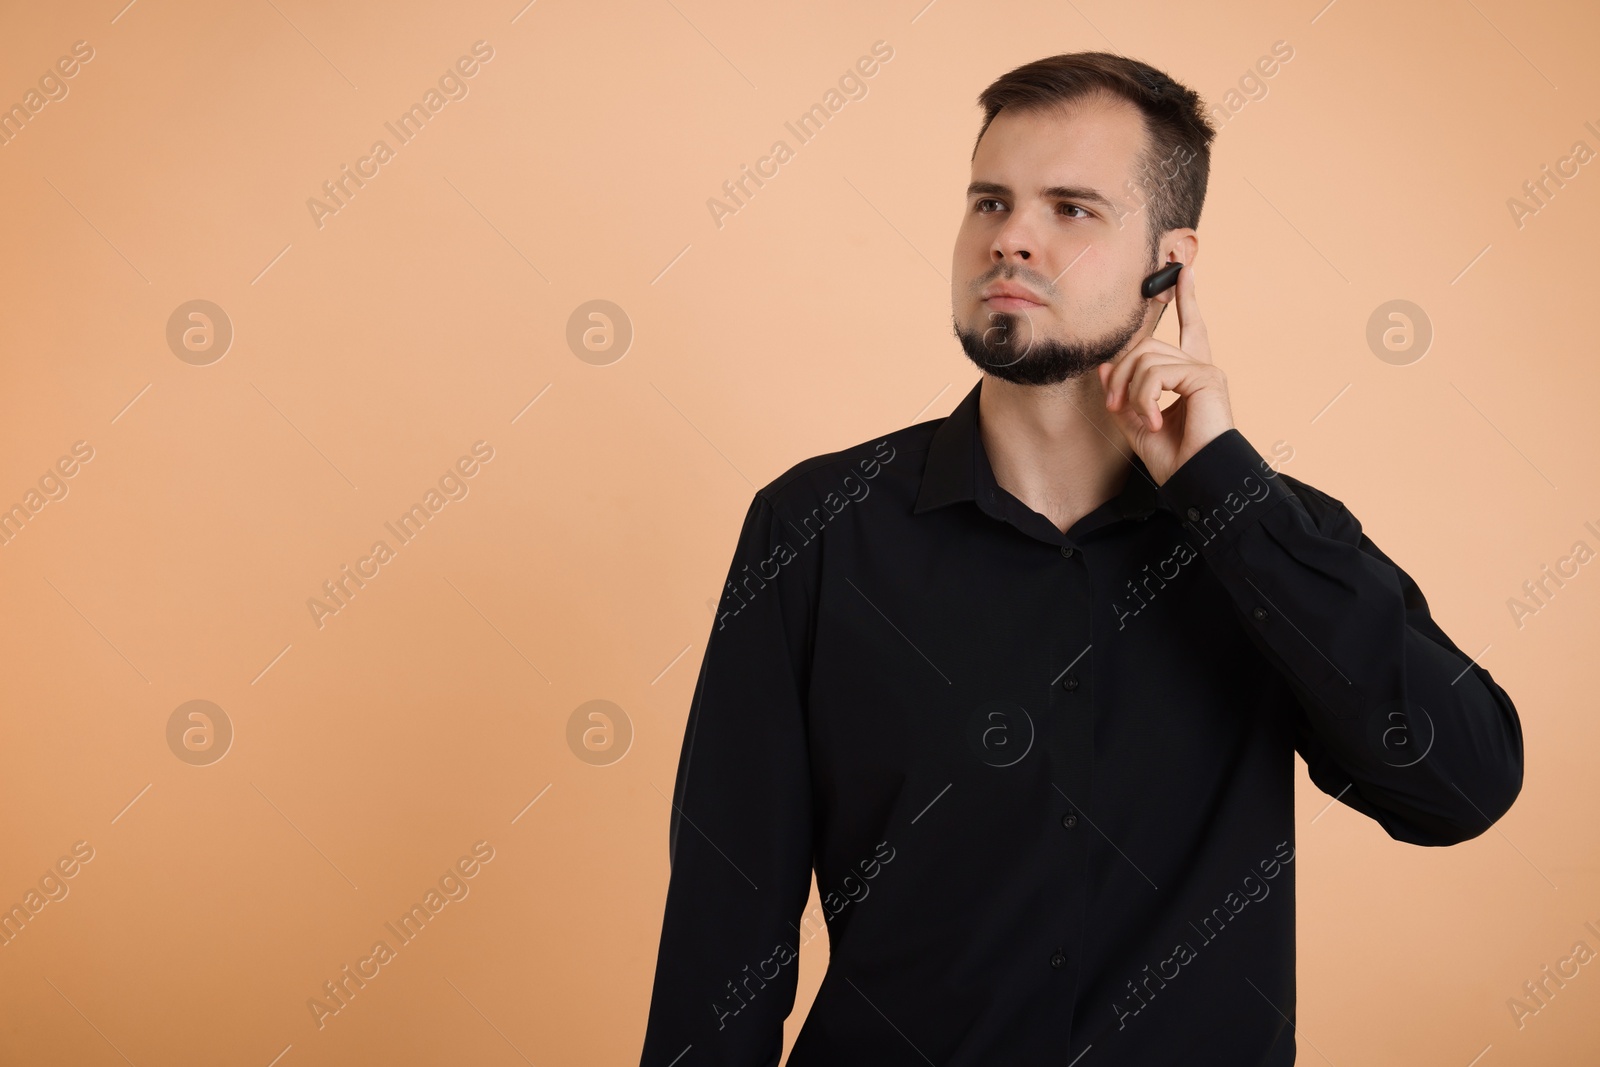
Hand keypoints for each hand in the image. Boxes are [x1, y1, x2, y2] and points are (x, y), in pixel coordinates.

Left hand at [1096, 259, 1233, 484]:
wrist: (1194, 478)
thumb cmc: (1172, 456)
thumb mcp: (1136, 420)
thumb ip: (1123, 390)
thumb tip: (1106, 364)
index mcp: (1188, 374)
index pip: (1189, 328)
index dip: (1186, 300)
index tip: (1184, 272)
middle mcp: (1200, 367)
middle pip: (1146, 346)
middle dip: (1120, 374)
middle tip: (1114, 405)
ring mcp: (1205, 370)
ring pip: (1146, 359)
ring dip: (1130, 391)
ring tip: (1140, 418)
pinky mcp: (1206, 377)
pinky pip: (1157, 373)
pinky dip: (1144, 398)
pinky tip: (1154, 420)